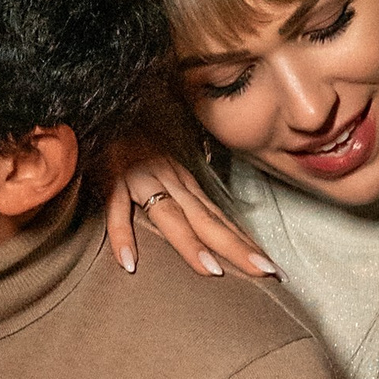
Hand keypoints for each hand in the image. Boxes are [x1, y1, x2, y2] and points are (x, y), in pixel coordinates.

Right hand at [100, 145, 276, 281]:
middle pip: (206, 220)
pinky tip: (130, 262)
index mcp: (183, 183)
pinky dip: (122, 235)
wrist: (107, 107)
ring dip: (191, 243)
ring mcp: (141, 179)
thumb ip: (177, 198)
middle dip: (236, 248)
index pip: (219, 218)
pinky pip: (117, 209)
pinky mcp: (112, 179)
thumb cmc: (132, 140)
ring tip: (212, 271)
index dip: (244, 243)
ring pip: (169, 214)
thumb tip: (202, 232)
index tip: (271, 268)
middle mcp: (170, 181)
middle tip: (265, 272)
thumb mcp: (160, 168)